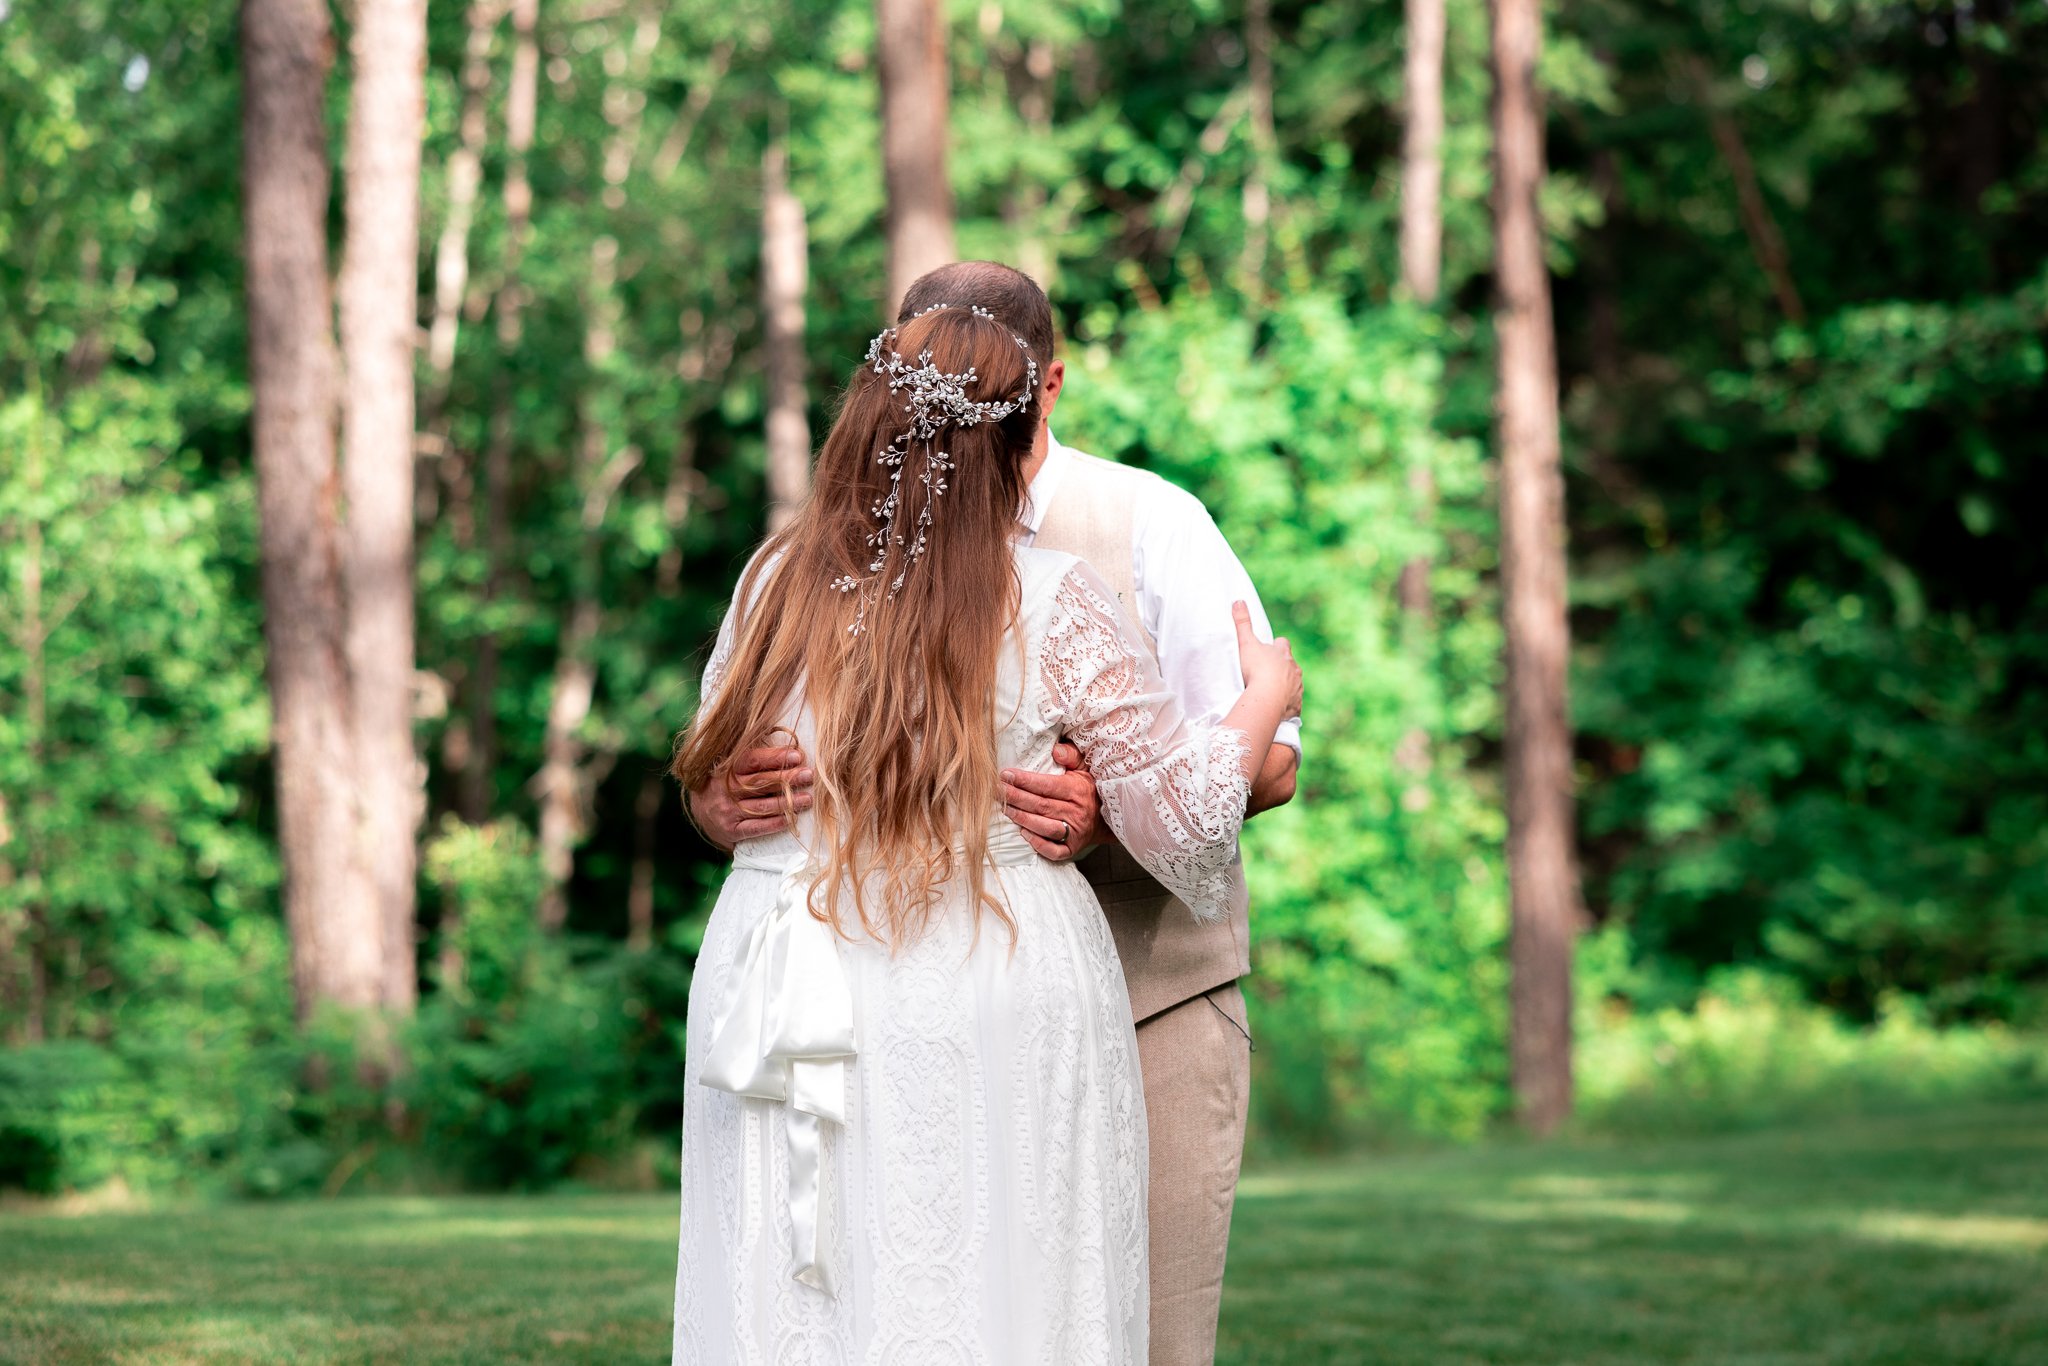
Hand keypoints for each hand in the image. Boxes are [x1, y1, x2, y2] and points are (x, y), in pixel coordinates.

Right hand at [687, 746, 812, 850]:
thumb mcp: (730, 767)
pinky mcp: (731, 830)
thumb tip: (789, 747)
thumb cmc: (724, 785)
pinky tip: (790, 818)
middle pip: (760, 782)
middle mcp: (723, 789)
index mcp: (725, 769)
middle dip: (787, 778)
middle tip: (808, 775)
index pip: (752, 760)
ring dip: (787, 802)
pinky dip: (775, 823)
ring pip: (762, 806)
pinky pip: (756, 827)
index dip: (775, 757)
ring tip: (807, 799)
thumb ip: (752, 759)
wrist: (701, 814)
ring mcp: (726, 811)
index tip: (797, 756)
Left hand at [1001, 741, 1101, 862]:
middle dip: (1016, 798)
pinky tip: (1023, 833)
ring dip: (1022, 819)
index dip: (1024, 781)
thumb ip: (1071, 755)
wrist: (1105, 818)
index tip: (1005, 775)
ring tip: (1005, 809)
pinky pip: (1054, 851)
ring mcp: (1075, 832)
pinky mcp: (1072, 848)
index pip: (1046, 785)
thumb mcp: (1084, 768)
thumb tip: (1055, 751)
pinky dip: (1038, 844)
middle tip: (996, 791)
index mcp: (1078, 790)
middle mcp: (1077, 812)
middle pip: (1041, 805)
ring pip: (1045, 827)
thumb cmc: (1088, 790)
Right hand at [1234, 600, 1301, 720]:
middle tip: (1267, 673)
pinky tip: (1276, 708)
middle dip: (1281, 667)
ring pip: (1293, 684)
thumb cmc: (1256, 669)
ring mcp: (1297, 687)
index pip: (1283, 644)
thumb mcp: (1246, 644)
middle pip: (1290, 665)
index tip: (1269, 649)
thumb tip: (1238, 600)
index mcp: (1283, 654)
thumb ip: (1242, 623)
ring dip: (1284, 686)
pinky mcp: (1295, 705)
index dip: (1276, 646)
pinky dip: (1286, 705)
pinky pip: (1293, 704)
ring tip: (1270, 692)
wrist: (1267, 698)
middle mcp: (1294, 669)